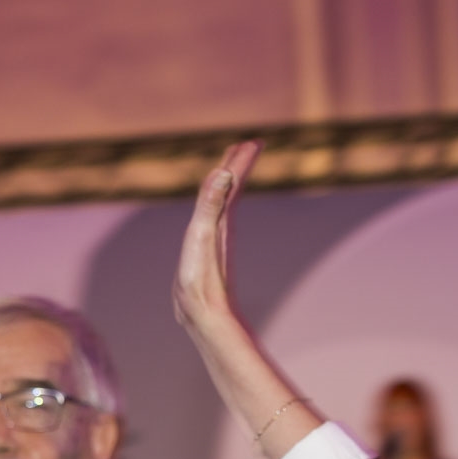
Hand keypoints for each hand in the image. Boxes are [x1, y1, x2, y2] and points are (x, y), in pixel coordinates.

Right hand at [172, 140, 260, 338]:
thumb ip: (211, 204)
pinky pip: (214, 222)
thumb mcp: (202, 236)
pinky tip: (214, 215)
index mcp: (222, 219)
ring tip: (230, 172)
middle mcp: (223, 227)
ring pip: (224, 205)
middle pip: (231, 189)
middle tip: (247, 146)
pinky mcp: (208, 253)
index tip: (255, 141)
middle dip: (237, 167)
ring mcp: (216, 240)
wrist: (206, 316)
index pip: (233, 182)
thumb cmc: (202, 280)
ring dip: (228, 186)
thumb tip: (225, 174)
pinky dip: (216, 209)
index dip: (241, 160)